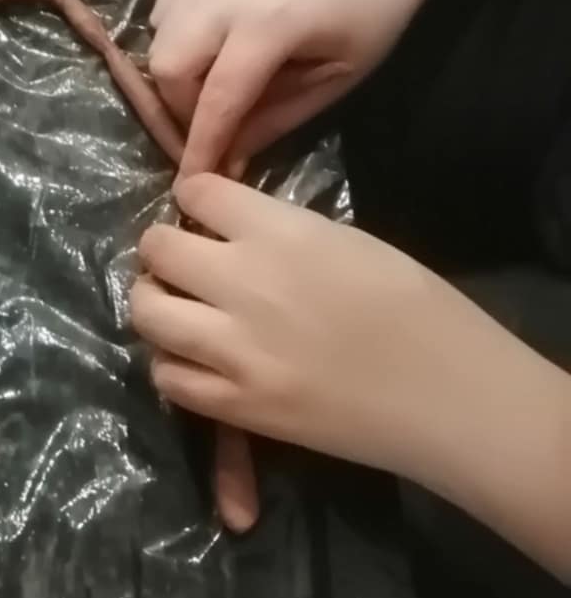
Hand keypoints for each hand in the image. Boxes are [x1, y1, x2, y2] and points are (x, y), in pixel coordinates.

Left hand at [132, 175, 519, 492]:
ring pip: (146, 312)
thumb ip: (279, 231)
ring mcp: (234, 350)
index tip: (203, 210)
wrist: (451, 397)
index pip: (197, 190)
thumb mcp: (348, 240)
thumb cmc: (418, 309)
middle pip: (157, 247)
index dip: (196, 196)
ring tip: (178, 308)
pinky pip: (167, 377)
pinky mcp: (237, 408)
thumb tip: (228, 230)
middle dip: (164, 248)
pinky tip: (196, 359)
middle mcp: (243, 284)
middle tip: (183, 262)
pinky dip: (172, 364)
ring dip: (155, 303)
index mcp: (279, 232)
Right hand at [149, 0, 452, 174]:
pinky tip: (210, 45)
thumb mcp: (335, 78)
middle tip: (213, 124)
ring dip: (177, 73)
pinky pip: (163, 10)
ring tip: (214, 84)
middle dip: (181, 108)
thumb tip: (228, 161)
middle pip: (166, 67)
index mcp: (268, 24)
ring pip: (157, 38)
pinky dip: (175, 37)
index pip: (217, 100)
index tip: (189, 183)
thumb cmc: (370, 15)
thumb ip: (277, 119)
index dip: (201, 147)